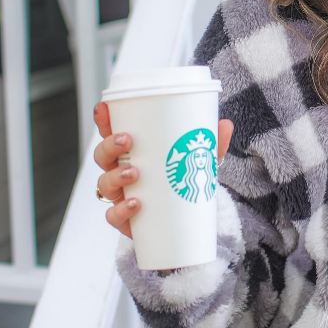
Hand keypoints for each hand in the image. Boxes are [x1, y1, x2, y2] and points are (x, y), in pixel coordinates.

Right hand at [92, 101, 233, 239]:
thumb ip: (211, 144)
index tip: (103, 107)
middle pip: (102, 156)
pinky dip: (121, 210)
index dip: (103, 120)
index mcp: (132, 152)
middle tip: (126, 140)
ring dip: (115, 176)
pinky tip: (136, 203)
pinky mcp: (125, 219)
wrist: (186, 220)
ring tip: (133, 172)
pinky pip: (113, 215)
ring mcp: (120, 195)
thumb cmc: (183, 180)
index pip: (110, 132)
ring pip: (104, 183)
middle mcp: (120, 171)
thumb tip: (225, 125)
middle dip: (109, 146)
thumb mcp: (199, 160)